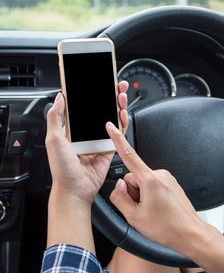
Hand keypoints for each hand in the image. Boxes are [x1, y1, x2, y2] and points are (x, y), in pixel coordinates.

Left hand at [46, 81, 127, 206]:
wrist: (75, 189)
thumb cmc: (62, 168)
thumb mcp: (53, 139)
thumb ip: (55, 117)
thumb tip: (60, 98)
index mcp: (72, 129)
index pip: (84, 106)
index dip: (92, 93)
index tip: (98, 83)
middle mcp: (86, 133)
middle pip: (100, 109)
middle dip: (109, 95)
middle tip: (116, 85)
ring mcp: (98, 140)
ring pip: (111, 118)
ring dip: (117, 105)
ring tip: (121, 95)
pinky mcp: (109, 148)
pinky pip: (118, 133)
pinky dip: (122, 122)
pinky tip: (121, 113)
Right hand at [106, 122, 202, 253]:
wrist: (190, 233)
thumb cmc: (167, 227)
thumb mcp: (134, 217)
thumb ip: (119, 198)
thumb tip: (117, 186)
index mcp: (149, 180)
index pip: (129, 155)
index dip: (117, 140)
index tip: (111, 127)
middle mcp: (159, 175)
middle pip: (133, 177)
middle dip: (132, 192)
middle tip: (140, 209)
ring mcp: (166, 179)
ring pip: (142, 182)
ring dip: (141, 195)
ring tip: (151, 211)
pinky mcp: (170, 183)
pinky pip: (152, 185)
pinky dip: (150, 196)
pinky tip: (157, 209)